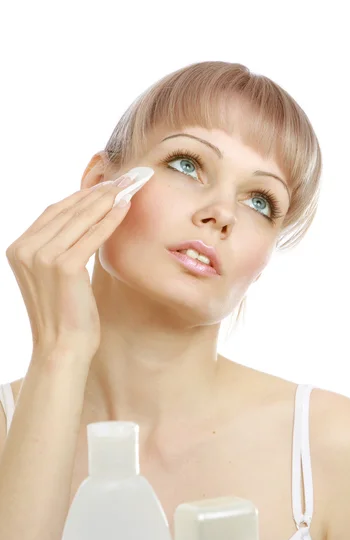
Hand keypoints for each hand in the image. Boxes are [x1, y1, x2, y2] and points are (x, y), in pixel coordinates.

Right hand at [5, 171, 147, 357]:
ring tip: (127, 187)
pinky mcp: (64, 266)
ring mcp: (42, 256)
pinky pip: (92, 235)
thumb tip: (86, 217)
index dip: (81, 196)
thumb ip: (60, 246)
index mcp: (19, 248)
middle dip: (97, 192)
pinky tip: (125, 207)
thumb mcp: (56, 275)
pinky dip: (110, 219)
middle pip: (66, 210)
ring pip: (80, 219)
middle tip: (121, 179)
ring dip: (106, 200)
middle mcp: (24, 248)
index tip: (104, 185)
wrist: (63, 347)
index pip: (54, 212)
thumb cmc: (65, 314)